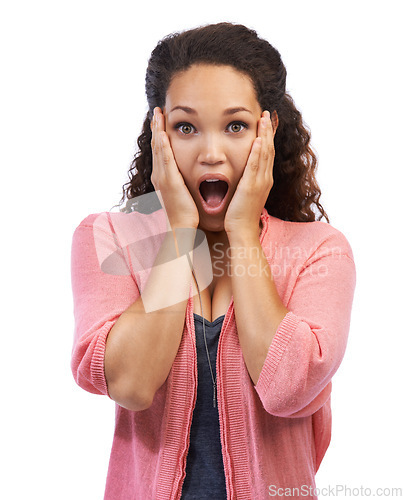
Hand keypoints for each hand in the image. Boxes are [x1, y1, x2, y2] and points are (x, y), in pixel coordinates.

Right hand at [151, 107, 198, 228]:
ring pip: (158, 147)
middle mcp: (159, 175)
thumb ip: (183, 184)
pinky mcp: (169, 179)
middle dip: (156, 128)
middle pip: (156, 146)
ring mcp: (162, 176)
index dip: (160, 136)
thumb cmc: (185, 214)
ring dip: (157, 129)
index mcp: (163, 178)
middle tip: (156, 111)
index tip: (161, 122)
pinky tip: (163, 130)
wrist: (181, 226)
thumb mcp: (182, 195)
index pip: (160, 152)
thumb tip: (187, 179)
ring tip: (158, 114)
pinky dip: (162, 142)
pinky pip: (165, 156)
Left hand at [224, 110, 274, 236]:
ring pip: (265, 154)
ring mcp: (260, 182)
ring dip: (265, 135)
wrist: (242, 231)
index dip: (267, 137)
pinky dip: (258, 152)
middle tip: (268, 114)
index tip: (266, 123)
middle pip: (269, 149)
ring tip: (264, 118)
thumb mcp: (244, 195)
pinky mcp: (251, 187)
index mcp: (262, 180)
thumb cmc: (240, 216)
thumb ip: (245, 183)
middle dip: (268, 131)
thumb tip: (242, 176)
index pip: (266, 154)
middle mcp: (265, 179)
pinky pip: (256, 166)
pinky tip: (258, 140)